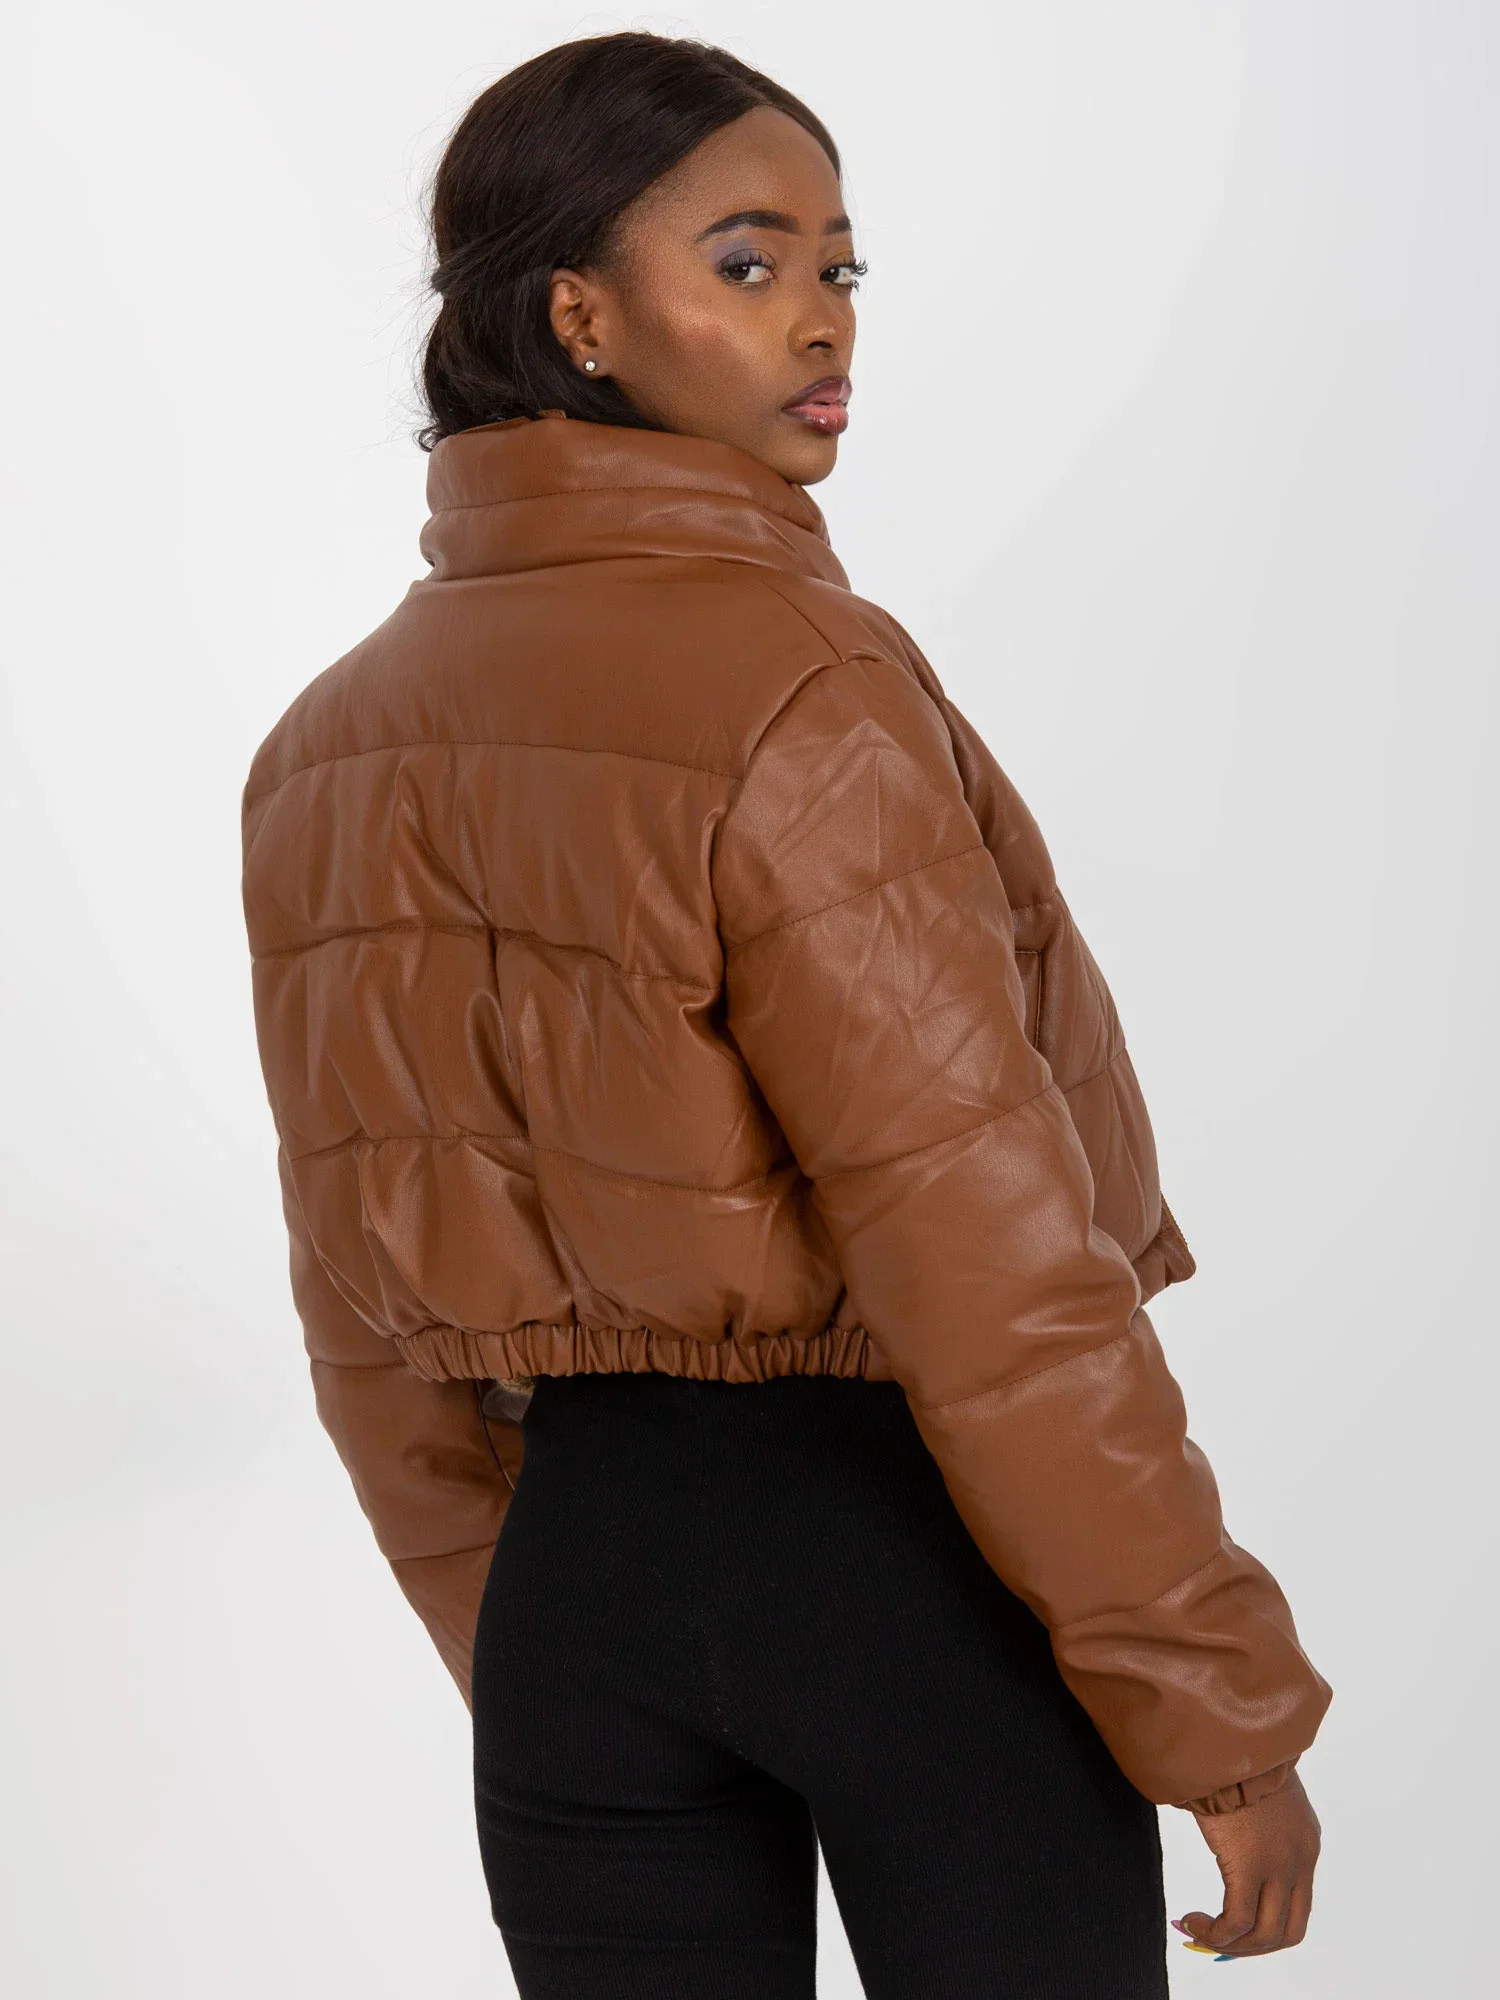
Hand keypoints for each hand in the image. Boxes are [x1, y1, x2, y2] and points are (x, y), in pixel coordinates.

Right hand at [1174, 1770, 1321, 1957]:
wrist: (1228, 1735)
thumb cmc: (1235, 1754)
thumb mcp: (1261, 1792)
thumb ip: (1257, 1820)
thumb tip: (1229, 1834)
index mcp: (1307, 1843)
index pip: (1297, 1906)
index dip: (1266, 1926)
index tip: (1235, 1927)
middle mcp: (1300, 1860)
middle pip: (1288, 1932)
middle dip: (1252, 1947)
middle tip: (1218, 1940)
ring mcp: (1278, 1865)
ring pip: (1263, 1934)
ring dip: (1230, 1944)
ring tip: (1198, 1931)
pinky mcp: (1249, 1865)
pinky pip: (1236, 1921)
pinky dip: (1214, 1932)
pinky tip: (1192, 1921)